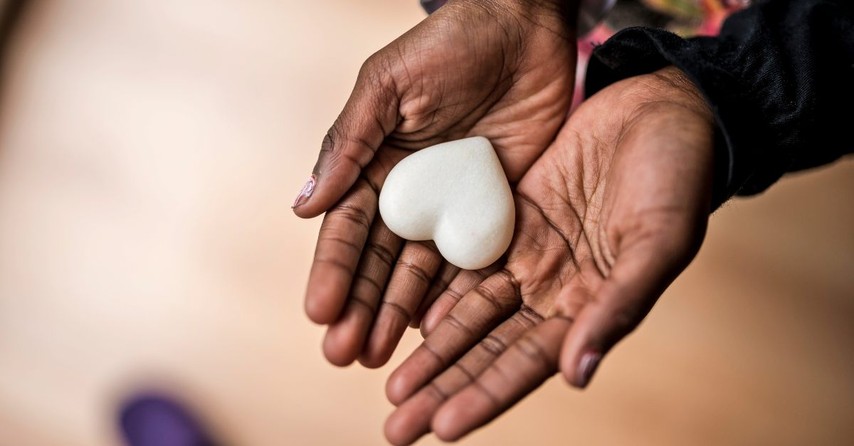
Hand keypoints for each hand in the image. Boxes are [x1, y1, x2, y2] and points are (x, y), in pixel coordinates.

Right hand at [295, 0, 577, 367]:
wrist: (523, 27)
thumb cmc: (448, 44)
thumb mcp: (387, 86)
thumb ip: (349, 143)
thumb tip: (303, 206)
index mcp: (375, 165)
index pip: (347, 228)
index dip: (332, 271)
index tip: (319, 314)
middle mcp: (410, 194)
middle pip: (379, 262)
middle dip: (360, 307)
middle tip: (344, 355)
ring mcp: (452, 207)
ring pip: (421, 272)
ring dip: (399, 314)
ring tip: (380, 357)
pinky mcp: (495, 210)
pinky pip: (474, 260)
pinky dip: (456, 296)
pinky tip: (437, 331)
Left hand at [382, 66, 717, 444]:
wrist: (661, 109)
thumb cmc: (677, 176)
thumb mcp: (657, 241)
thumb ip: (617, 307)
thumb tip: (575, 375)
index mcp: (591, 305)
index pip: (528, 363)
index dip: (486, 395)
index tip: (443, 427)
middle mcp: (553, 290)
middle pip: (487, 349)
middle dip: (443, 387)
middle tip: (395, 425)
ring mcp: (528, 256)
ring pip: (469, 312)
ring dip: (431, 350)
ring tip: (390, 386)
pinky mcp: (508, 217)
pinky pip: (464, 260)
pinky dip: (435, 288)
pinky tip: (404, 316)